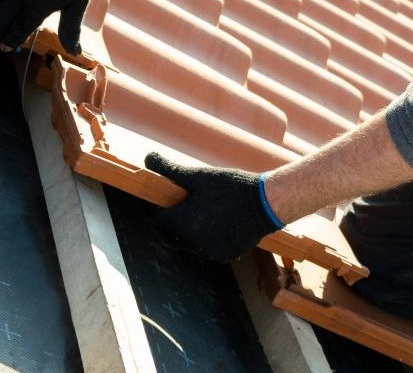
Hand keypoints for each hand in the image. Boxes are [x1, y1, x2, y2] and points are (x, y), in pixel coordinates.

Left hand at [144, 153, 283, 262]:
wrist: (264, 203)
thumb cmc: (228, 187)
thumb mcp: (197, 175)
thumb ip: (168, 169)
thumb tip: (148, 157)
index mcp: (179, 224)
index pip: (159, 221)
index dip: (164, 209)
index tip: (175, 200)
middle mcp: (191, 244)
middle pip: (173, 236)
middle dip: (177, 223)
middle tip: (192, 205)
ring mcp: (209, 252)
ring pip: (191, 245)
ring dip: (193, 233)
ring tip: (209, 212)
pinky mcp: (225, 256)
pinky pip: (210, 249)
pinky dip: (212, 240)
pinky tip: (223, 223)